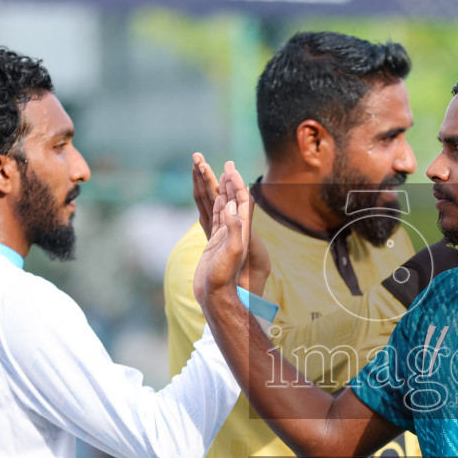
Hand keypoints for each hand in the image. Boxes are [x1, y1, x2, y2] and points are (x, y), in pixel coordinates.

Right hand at [193, 153, 268, 294]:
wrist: (216, 295)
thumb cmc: (224, 277)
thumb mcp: (232, 252)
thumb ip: (234, 229)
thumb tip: (233, 206)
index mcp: (241, 230)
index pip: (242, 201)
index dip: (237, 183)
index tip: (231, 168)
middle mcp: (235, 230)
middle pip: (234, 199)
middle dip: (230, 180)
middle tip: (227, 163)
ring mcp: (225, 235)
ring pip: (225, 206)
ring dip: (223, 189)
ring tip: (222, 174)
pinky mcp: (216, 242)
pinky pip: (218, 217)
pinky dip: (219, 204)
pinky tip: (220, 197)